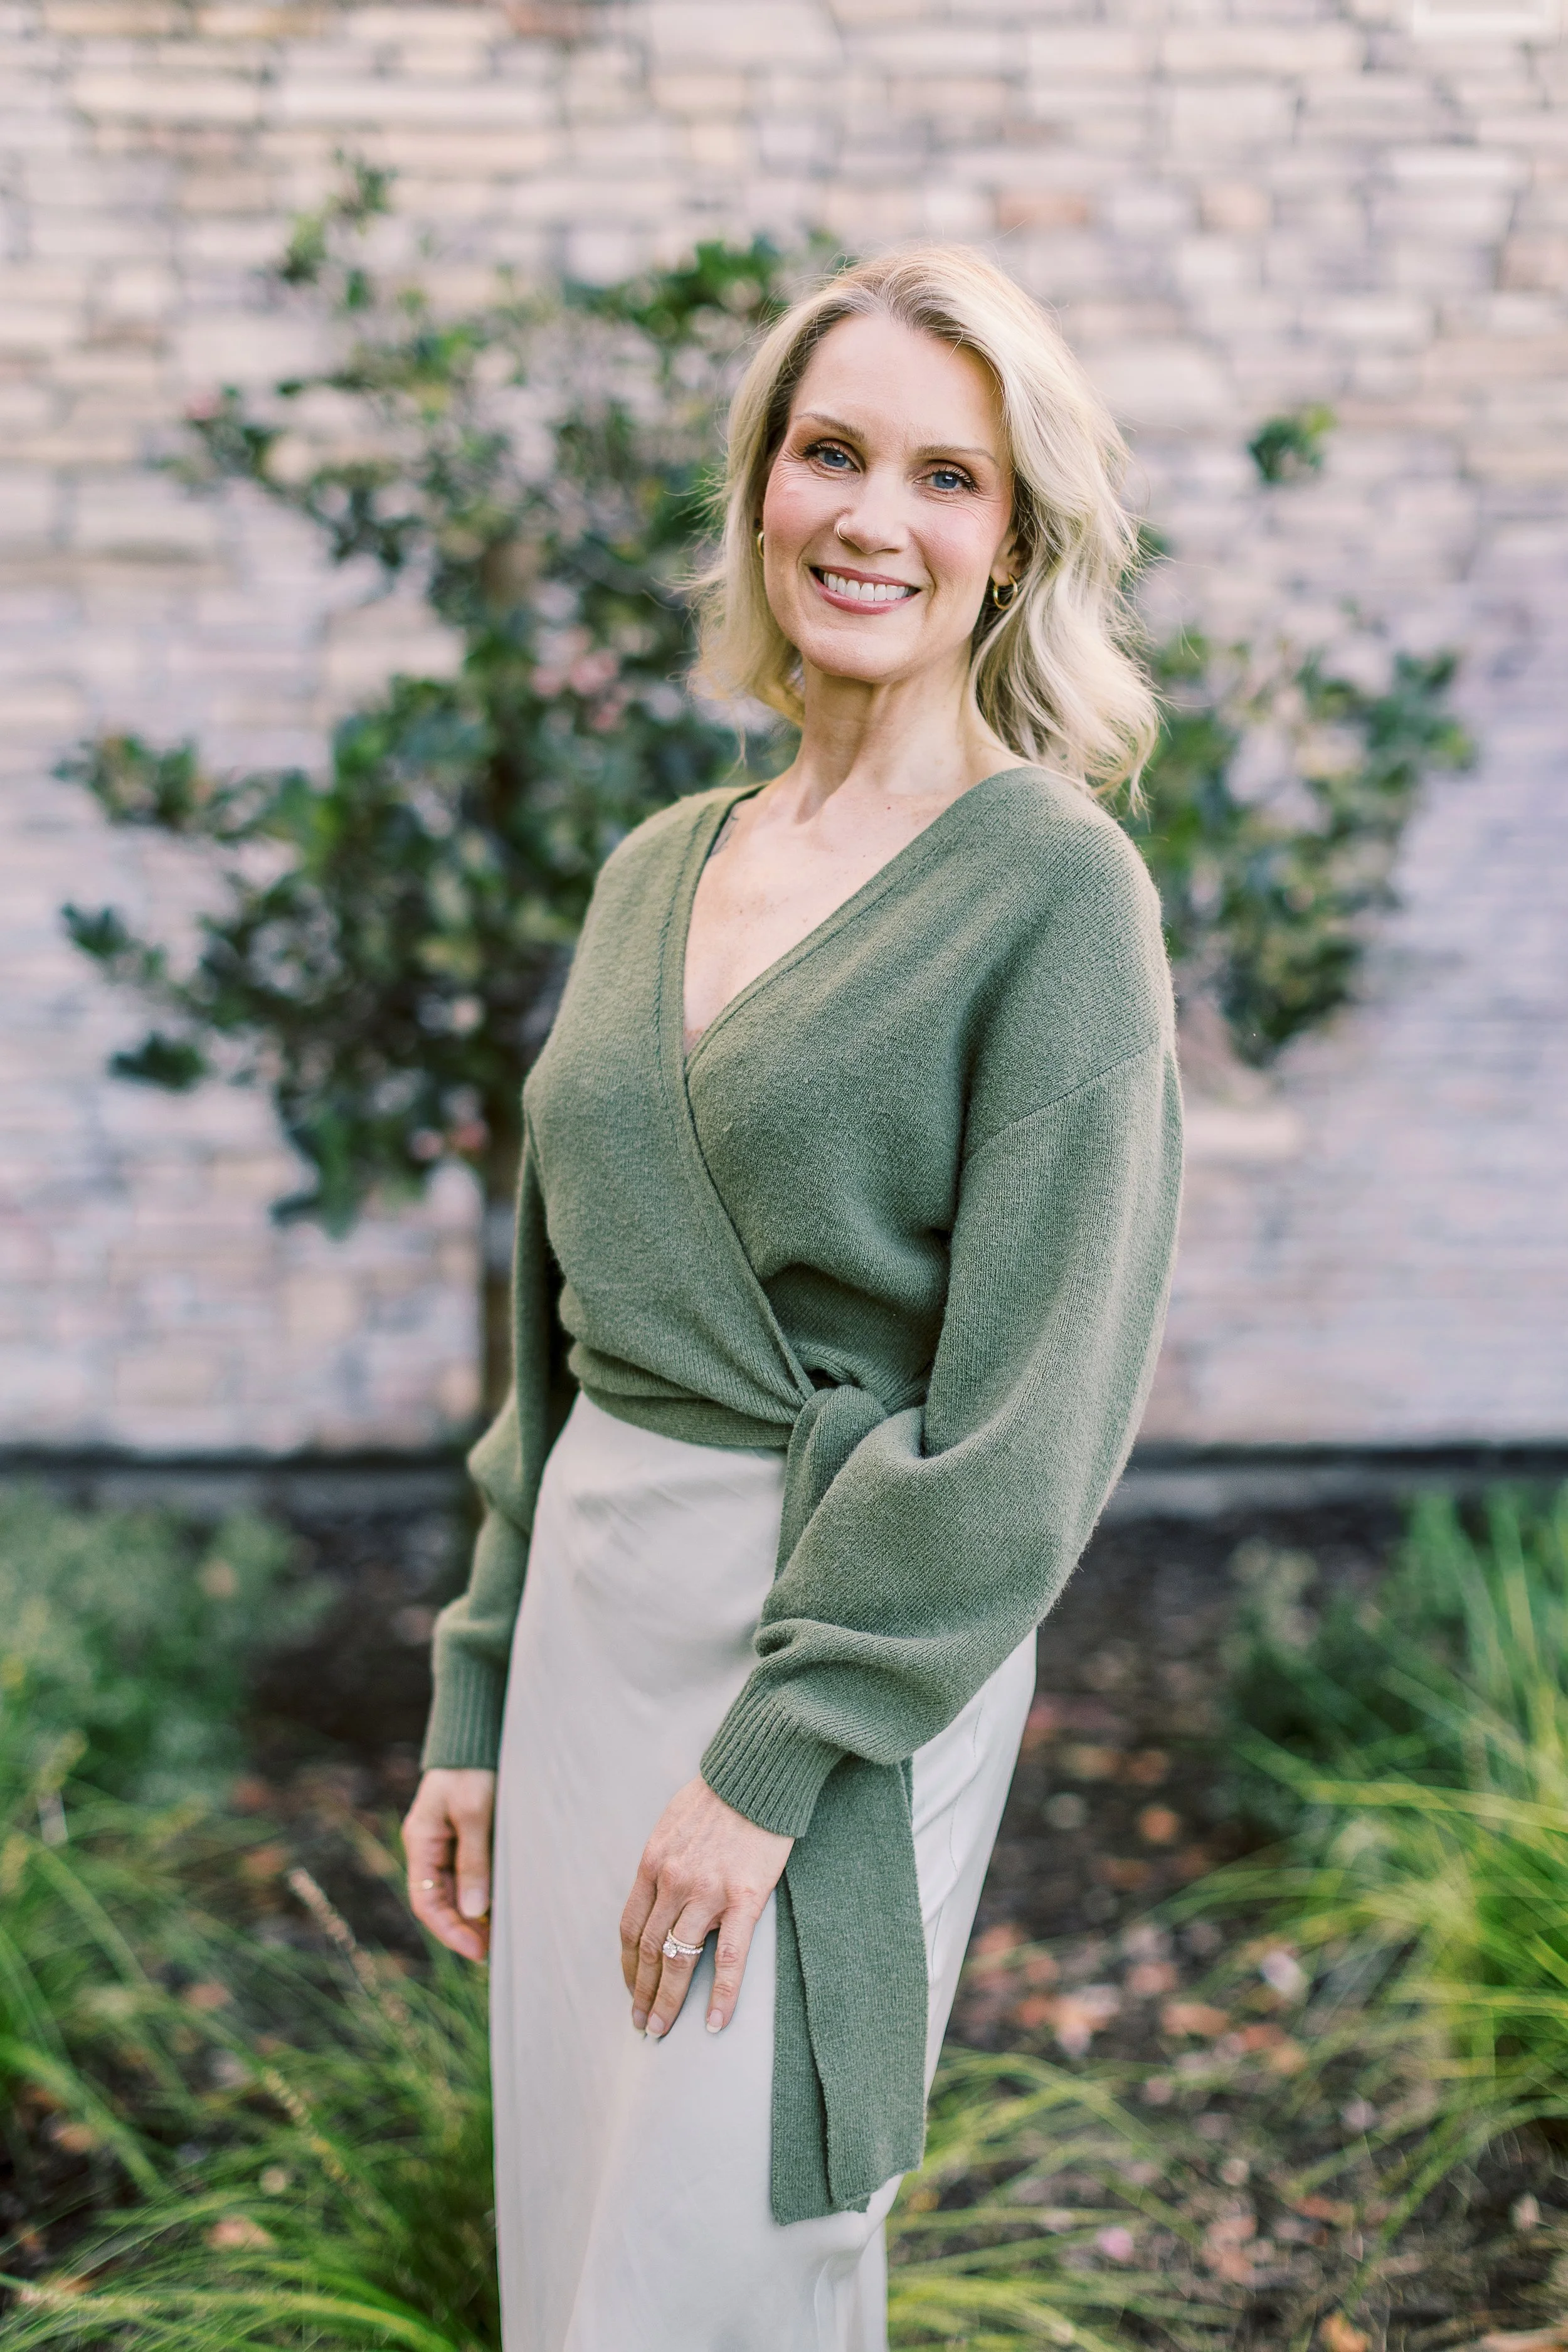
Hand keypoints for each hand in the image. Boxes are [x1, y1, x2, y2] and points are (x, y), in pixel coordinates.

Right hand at [402, 1768, 495, 1963]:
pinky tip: (502, 1904)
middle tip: (496, 1949)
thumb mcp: (475, 1814)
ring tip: (503, 1933)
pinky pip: (469, 1872)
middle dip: (465, 1927)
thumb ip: (474, 1862)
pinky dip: (483, 1892)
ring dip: (475, 1913)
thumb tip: (474, 1912)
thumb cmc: (474, 1769)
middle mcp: (429, 1846)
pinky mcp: (465, 1834)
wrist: (477, 1731)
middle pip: (441, 1900)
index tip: (478, 1951)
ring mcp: (446, 1841)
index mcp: (421, 1842)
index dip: (450, 1931)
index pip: (427, 1901)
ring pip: (457, 1890)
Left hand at [619, 1776, 792, 2040]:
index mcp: (653, 1864)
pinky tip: (713, 2022)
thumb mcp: (673, 1826)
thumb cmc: (719, 1797)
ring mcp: (707, 1892)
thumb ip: (664, 1864)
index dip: (628, 1965)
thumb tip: (659, 1898)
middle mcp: (673, 1881)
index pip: (630, 1928)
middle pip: (649, 1951)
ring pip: (679, 1960)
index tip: (631, 1988)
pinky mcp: (745, 1899)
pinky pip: (730, 1959)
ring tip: (661, 2029)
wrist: (759, 1775)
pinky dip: (721, 1995)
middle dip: (642, 1992)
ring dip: (667, 2001)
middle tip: (641, 2023)